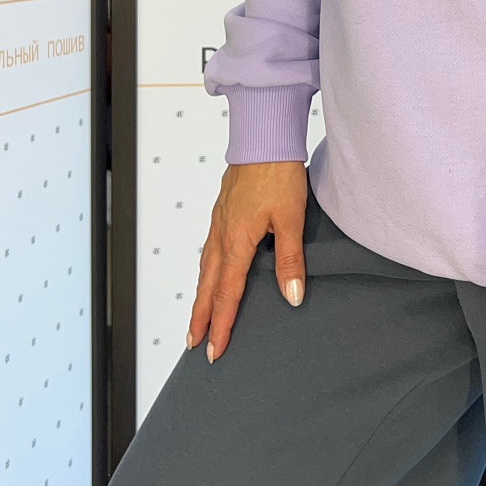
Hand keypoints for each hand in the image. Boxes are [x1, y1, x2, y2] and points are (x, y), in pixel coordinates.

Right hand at [186, 160, 307, 362]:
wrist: (263, 137)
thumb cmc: (278, 172)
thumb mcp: (291, 219)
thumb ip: (290, 260)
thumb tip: (291, 296)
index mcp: (237, 241)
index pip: (228, 293)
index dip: (222, 324)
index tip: (215, 348)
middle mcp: (222, 234)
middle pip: (208, 286)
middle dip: (201, 317)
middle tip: (194, 343)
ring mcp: (219, 221)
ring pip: (205, 268)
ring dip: (201, 295)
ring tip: (198, 317)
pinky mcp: (222, 210)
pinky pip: (209, 249)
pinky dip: (206, 270)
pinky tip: (211, 271)